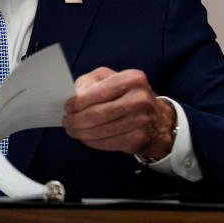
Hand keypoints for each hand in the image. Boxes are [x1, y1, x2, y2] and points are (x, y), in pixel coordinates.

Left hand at [62, 67, 176, 159]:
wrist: (157, 117)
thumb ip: (90, 82)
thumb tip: (73, 96)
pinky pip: (108, 143)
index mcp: (132, 79)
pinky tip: (86, 138)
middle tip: (66, 122)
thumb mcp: (110, 79)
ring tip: (73, 130)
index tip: (67, 107)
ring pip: (100, 130)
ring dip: (81, 133)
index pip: (97, 93)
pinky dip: (92, 142)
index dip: (77, 102)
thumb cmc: (127, 95)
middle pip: (97, 114)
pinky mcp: (139, 139)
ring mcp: (142, 121)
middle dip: (76, 120)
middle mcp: (140, 99)